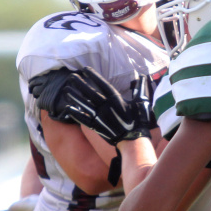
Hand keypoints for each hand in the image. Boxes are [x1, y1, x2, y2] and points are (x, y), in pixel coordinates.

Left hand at [31, 68, 154, 144]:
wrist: (133, 140)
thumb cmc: (139, 121)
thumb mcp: (142, 102)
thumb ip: (140, 89)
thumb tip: (144, 76)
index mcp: (116, 100)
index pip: (102, 85)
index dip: (93, 76)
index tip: (85, 69)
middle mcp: (106, 107)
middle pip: (90, 93)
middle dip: (80, 84)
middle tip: (71, 77)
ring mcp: (100, 117)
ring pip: (85, 105)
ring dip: (75, 97)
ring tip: (66, 90)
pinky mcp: (97, 127)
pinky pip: (84, 119)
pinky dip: (76, 114)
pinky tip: (68, 109)